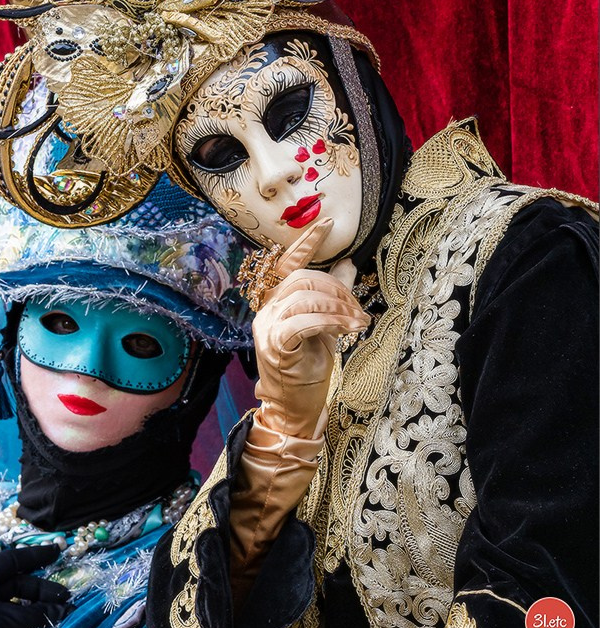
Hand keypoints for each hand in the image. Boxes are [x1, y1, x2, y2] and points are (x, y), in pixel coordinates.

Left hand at [0, 543, 71, 627]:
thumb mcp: (1, 620)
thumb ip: (33, 614)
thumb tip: (62, 610)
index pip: (11, 560)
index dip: (35, 555)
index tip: (56, 552)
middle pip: (17, 584)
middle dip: (41, 591)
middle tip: (63, 599)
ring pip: (14, 606)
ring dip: (35, 611)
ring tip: (55, 616)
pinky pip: (8, 624)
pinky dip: (24, 626)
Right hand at [252, 217, 369, 438]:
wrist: (294, 406)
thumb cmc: (307, 366)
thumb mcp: (325, 325)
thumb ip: (332, 295)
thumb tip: (348, 263)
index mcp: (277, 301)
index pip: (289, 263)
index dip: (308, 241)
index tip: (328, 222)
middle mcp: (268, 309)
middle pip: (304, 279)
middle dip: (339, 290)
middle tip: (360, 312)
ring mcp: (268, 326)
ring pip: (306, 297)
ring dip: (340, 307)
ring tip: (359, 323)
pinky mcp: (275, 344)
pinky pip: (304, 321)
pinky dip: (331, 321)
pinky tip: (350, 330)